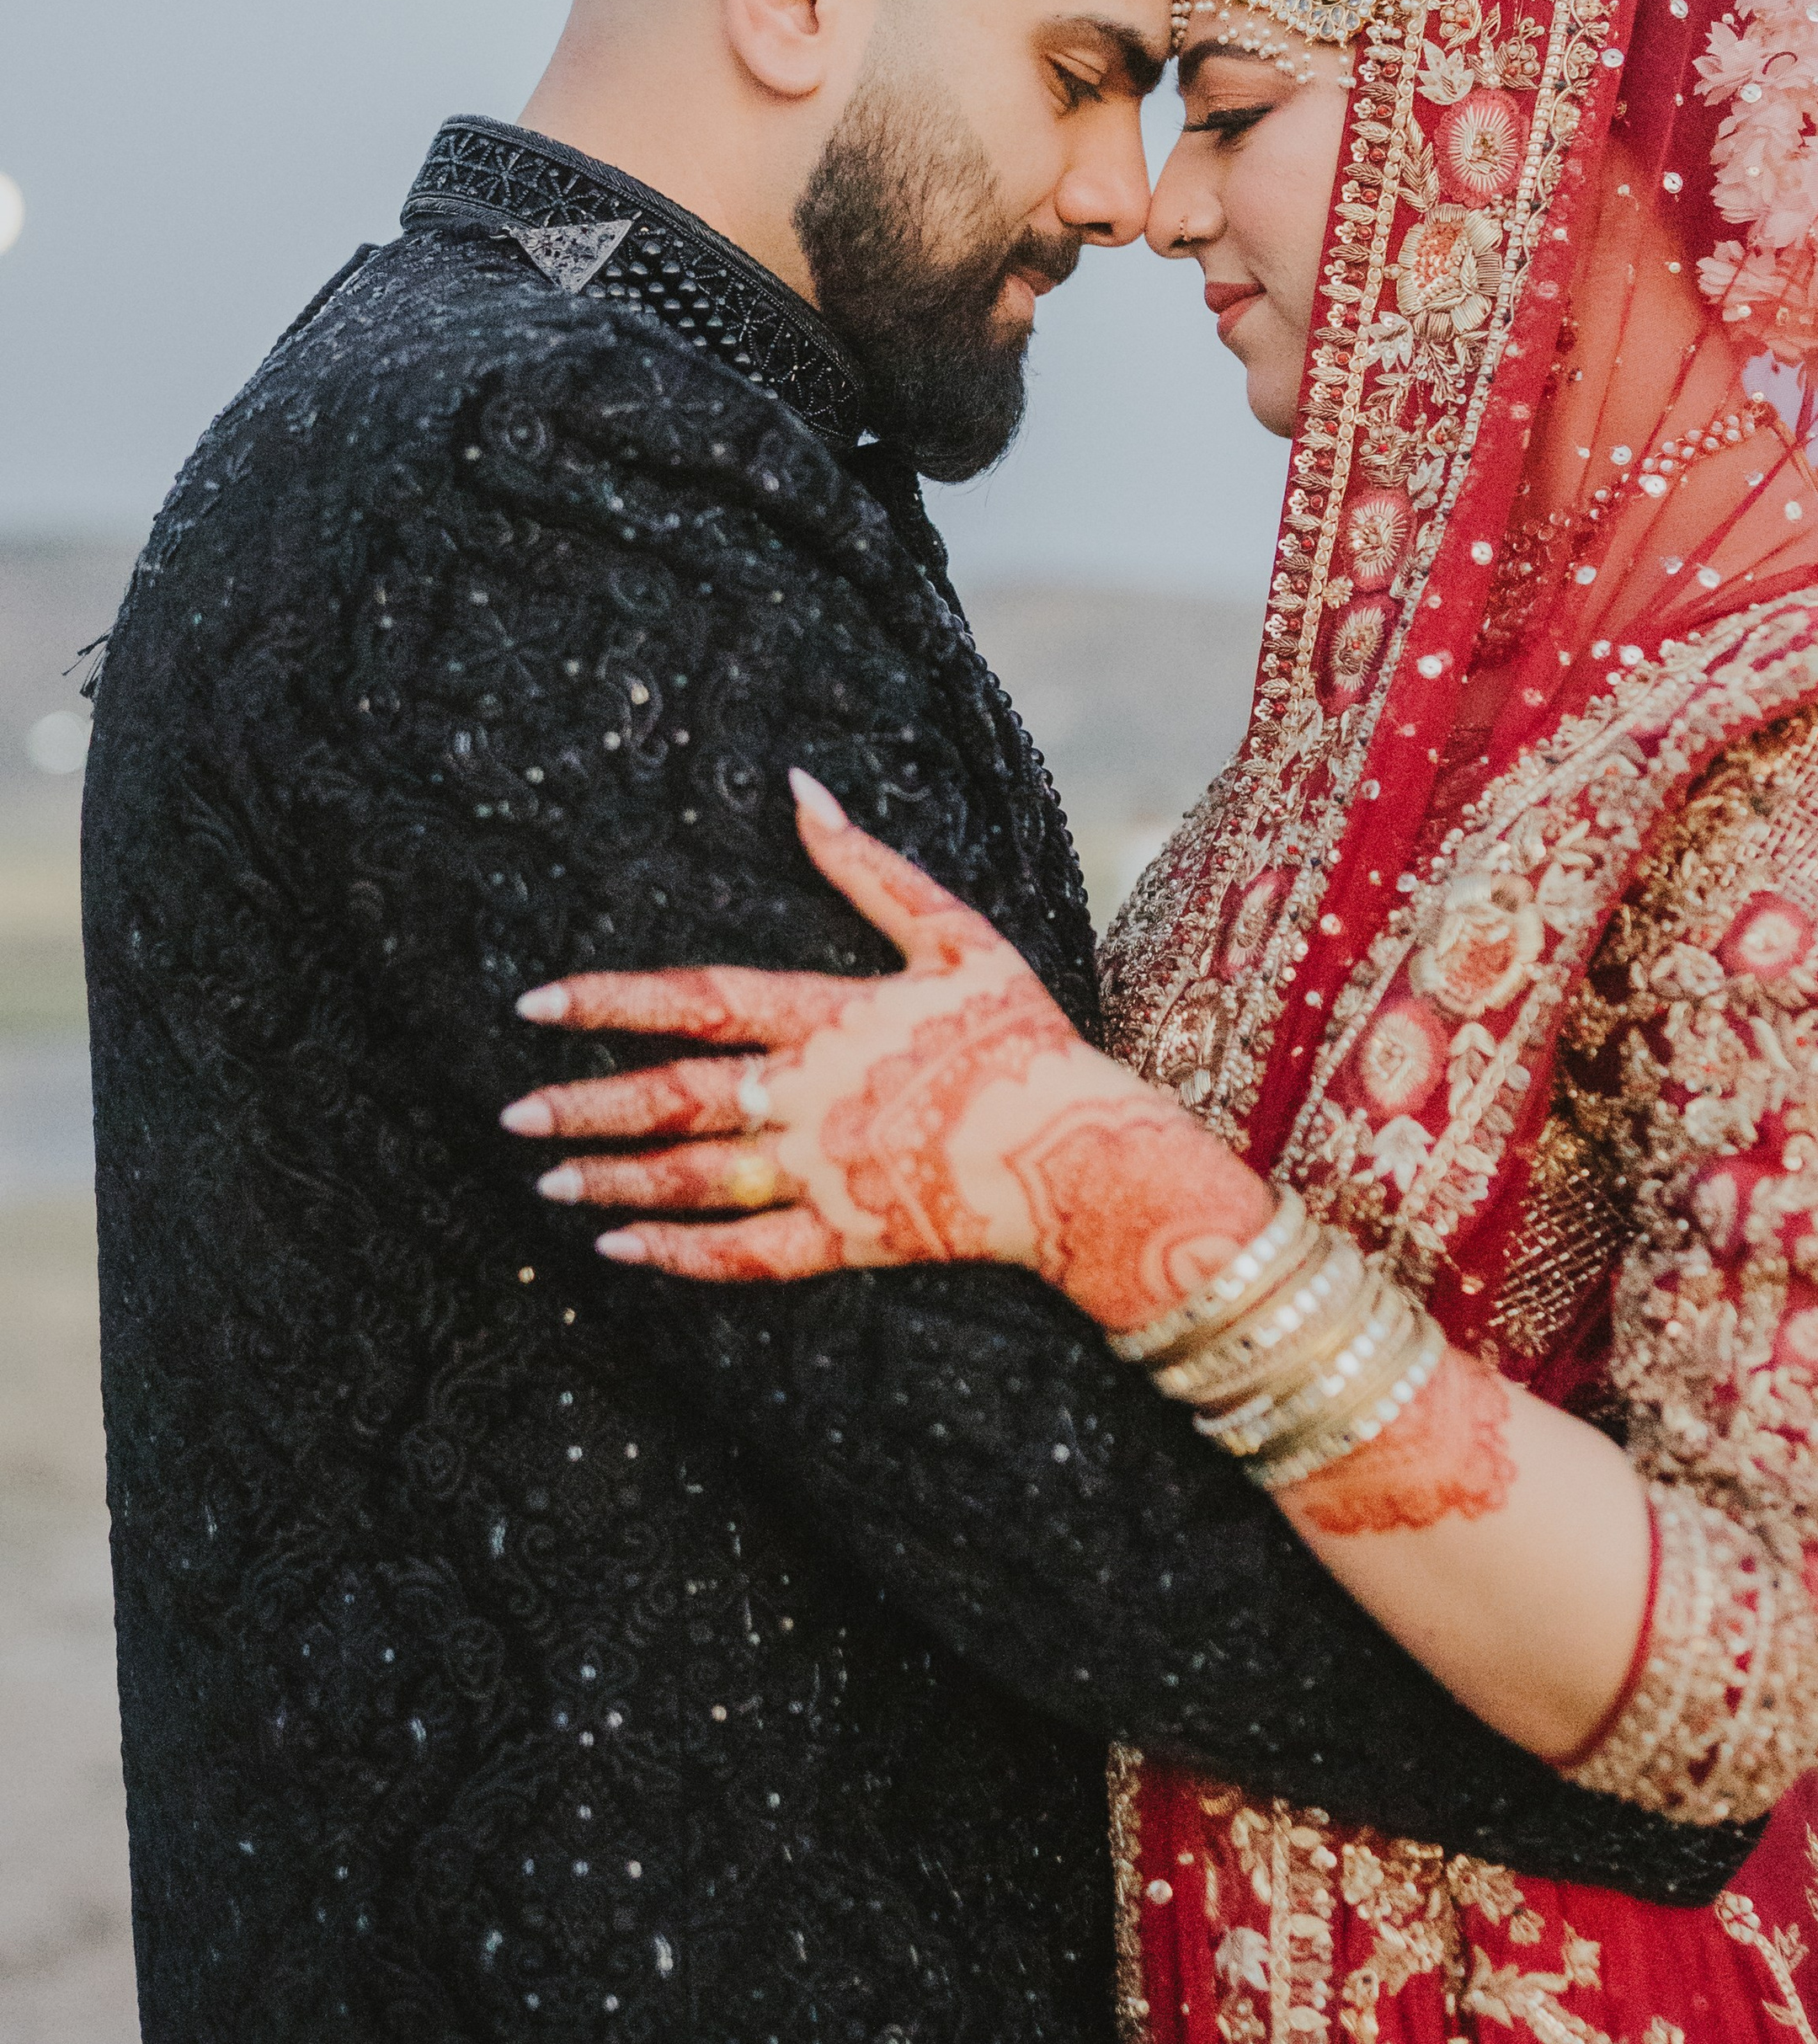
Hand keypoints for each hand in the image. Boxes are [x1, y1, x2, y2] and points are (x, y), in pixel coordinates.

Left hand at [500, 770, 1274, 1322]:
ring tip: (546, 1178)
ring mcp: (824, 1173)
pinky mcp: (847, 1239)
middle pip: (676, 1097)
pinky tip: (623, 1249)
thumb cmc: (1022, 1034)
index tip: (535, 1004)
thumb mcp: (954, 932)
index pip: (696, 999)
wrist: (1081, 1153)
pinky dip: (679, 1255)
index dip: (610, 1000)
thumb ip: (869, 866)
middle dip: (586, 1105)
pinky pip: (746, 1255)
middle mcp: (810, 1097)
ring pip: (695, 1178)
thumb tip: (802, 788)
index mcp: (829, 1017)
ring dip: (614, 1177)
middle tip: (510, 1112)